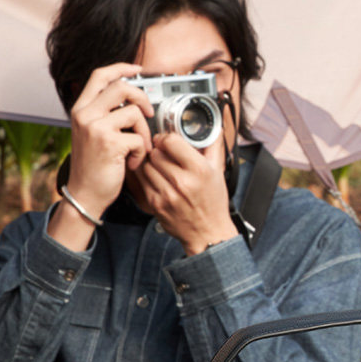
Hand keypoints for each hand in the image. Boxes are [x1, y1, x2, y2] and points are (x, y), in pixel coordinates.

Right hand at [50, 66, 153, 250]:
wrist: (85, 195)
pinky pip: (138, 137)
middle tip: (147, 114)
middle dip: (142, 98)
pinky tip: (131, 162)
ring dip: (143, 132)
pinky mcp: (109, 143)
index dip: (121, 68)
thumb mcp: (91, 133)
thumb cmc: (93, 167)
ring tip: (137, 148)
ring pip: (134, 112)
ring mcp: (96, 127)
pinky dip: (141, 152)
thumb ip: (104, 113)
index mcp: (80, 109)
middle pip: (121, 86)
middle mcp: (85, 115)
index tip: (137, 69)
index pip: (100, 75)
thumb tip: (130, 96)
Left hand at [130, 129, 237, 254]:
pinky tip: (153, 175)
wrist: (208, 233)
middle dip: (157, 149)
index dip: (166, 137)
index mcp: (199, 170)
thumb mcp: (219, 172)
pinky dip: (145, 175)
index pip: (171, 141)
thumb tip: (213, 128)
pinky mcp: (156, 204)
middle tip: (161, 151)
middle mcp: (183, 182)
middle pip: (156, 152)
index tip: (166, 140)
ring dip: (149, 161)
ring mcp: (167, 194)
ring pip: (146, 165)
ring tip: (157, 163)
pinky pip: (142, 181)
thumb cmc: (213, 203)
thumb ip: (214, 147)